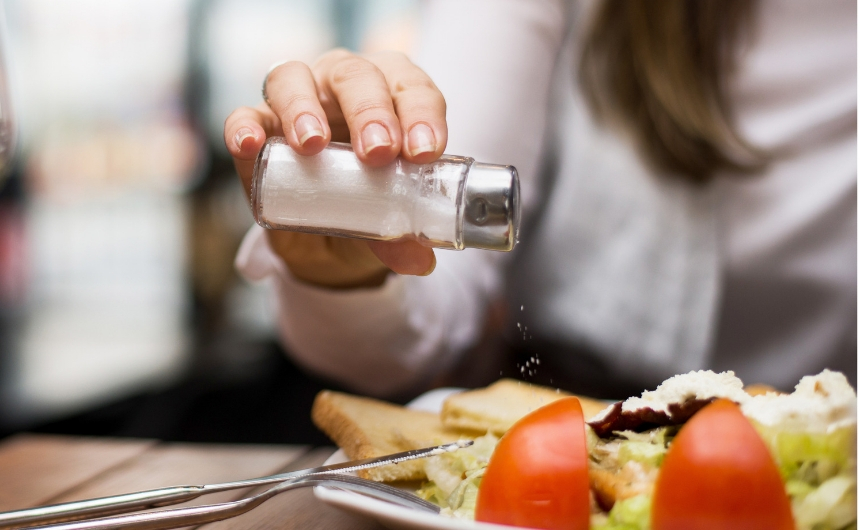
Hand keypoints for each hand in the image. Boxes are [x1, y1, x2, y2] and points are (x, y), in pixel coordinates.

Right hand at [224, 49, 446, 288]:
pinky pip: (244, 116)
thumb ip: (403, 235)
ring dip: (304, 108)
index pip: (410, 87)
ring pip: (293, 78)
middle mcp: (343, 85)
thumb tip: (420, 260)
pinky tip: (250, 145)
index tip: (423, 152)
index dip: (420, 113)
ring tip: (313, 145)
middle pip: (354, 75)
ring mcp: (296, 99)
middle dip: (369, 111)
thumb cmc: (370, 202)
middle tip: (378, 151)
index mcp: (391, 93)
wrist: (327, 234)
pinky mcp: (257, 126)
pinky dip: (243, 126)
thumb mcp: (390, 220)